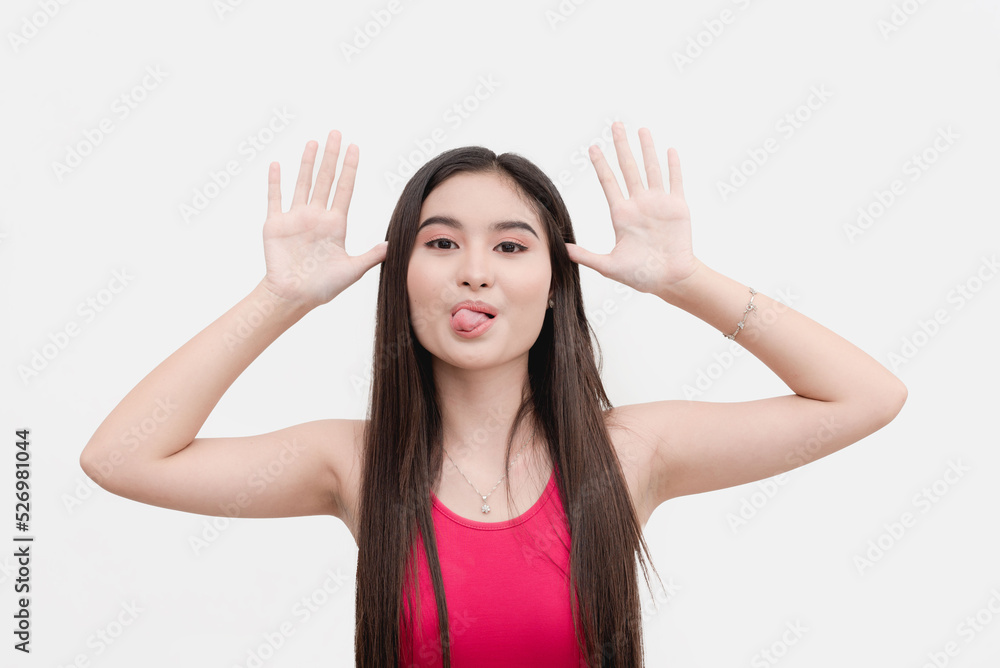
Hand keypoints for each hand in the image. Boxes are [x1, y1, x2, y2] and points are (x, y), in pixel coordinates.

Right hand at [259, 130, 387, 307]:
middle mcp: (316, 216)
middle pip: (325, 179)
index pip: (344, 189)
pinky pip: (275, 198)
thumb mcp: (352, 270)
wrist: (294, 297)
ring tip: (313, 142)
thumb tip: (392, 245)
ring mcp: (295, 218)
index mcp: (335, 224)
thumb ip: (370, 256)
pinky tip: (278, 165)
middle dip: (331, 156)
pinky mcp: (275, 224)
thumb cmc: (323, 287)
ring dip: (307, 163)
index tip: (354, 148)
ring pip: (303, 183)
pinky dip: (275, 182)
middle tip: (336, 133)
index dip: (349, 168)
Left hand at [566, 122, 698, 294]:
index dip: (601, 165)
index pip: (609, 183)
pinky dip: (673, 166)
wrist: (670, 280)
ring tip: (641, 129)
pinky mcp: (677, 207)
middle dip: (622, 146)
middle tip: (616, 125)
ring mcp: (658, 204)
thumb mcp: (610, 267)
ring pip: (651, 169)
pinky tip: (669, 149)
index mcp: (621, 215)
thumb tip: (562, 250)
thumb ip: (587, 256)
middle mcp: (639, 204)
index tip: (593, 147)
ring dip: (647, 149)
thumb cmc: (641, 276)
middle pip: (628, 168)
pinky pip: (675, 181)